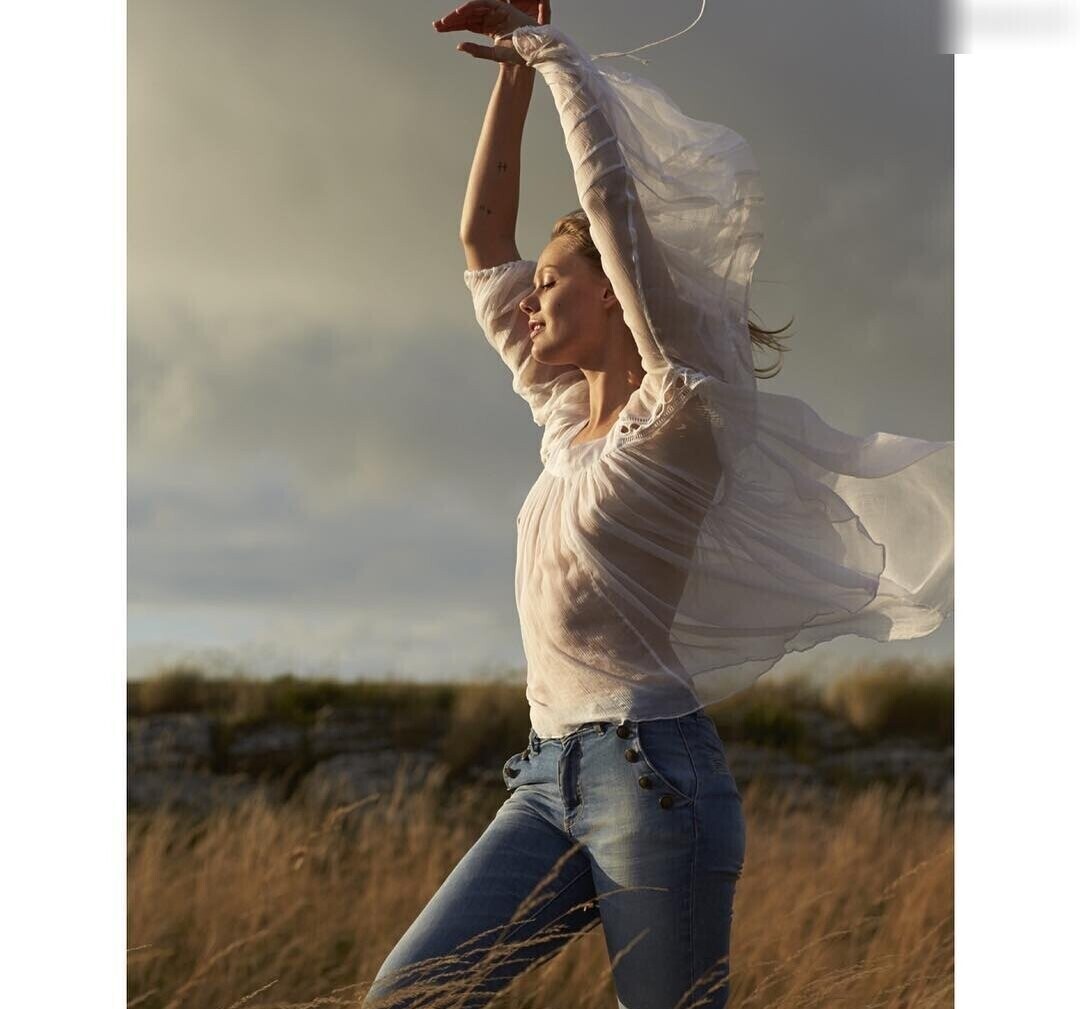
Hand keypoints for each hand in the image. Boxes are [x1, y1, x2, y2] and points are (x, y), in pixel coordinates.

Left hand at [433, 0, 551, 64]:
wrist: (533, 53)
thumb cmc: (517, 55)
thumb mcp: (492, 54)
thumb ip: (476, 50)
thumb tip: (459, 46)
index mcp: (490, 28)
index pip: (467, 24)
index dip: (453, 26)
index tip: (439, 28)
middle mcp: (492, 18)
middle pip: (467, 16)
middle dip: (451, 21)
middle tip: (437, 25)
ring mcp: (496, 12)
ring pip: (472, 10)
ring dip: (458, 15)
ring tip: (444, 22)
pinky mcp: (501, 7)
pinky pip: (482, 4)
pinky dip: (470, 8)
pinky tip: (458, 14)